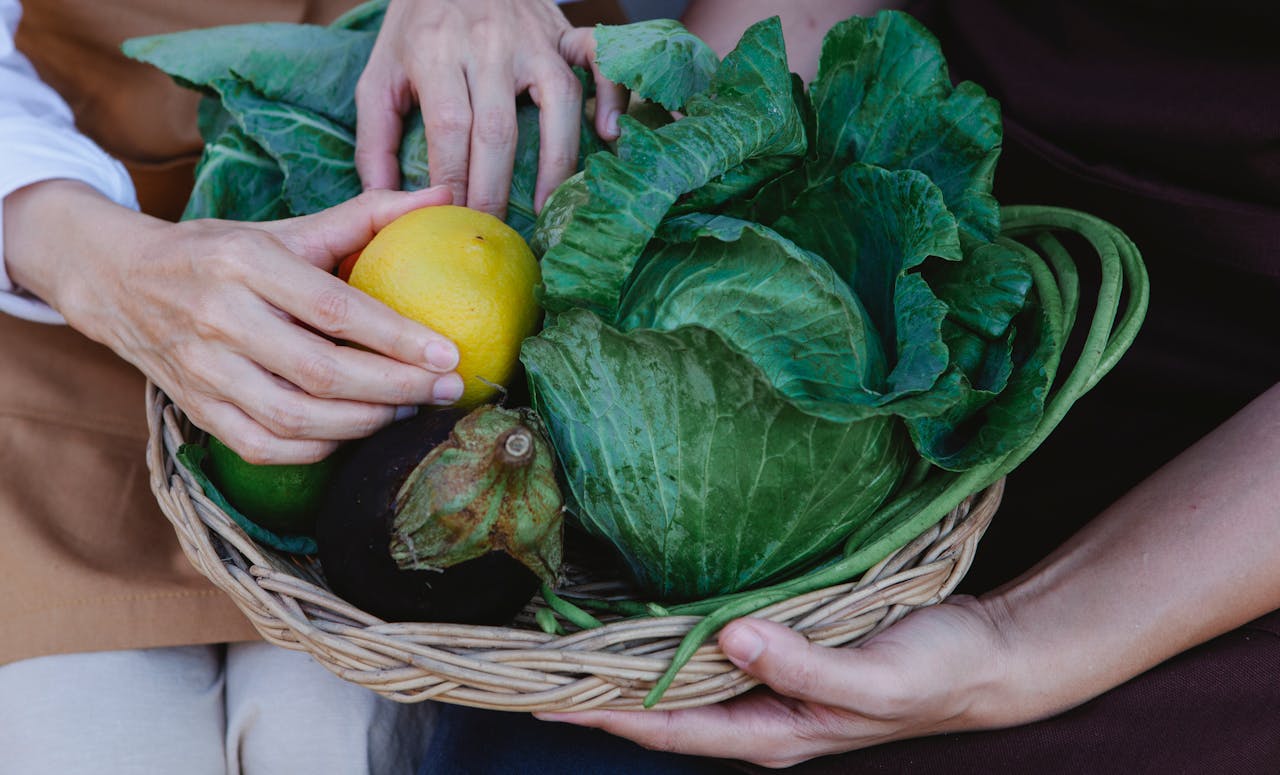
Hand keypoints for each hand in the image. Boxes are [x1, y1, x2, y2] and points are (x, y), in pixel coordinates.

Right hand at [9, 181, 463, 463]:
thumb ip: (364, 217)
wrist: (120, 279)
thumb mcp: (283, 228)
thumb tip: (444, 198)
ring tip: (409, 409)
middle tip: (447, 389)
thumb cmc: (219, 253)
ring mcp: (202, 369)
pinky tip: (355, 433)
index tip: (449, 353)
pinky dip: (317, 449)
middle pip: (322, 372)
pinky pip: (263, 446)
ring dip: (364, 422)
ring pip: (295, 417)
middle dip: (396, 387)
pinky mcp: (194, 407)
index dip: (397, 337)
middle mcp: (219, 317)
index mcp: (244, 261)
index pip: (334, 309)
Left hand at [354, 0, 626, 215]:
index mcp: (435, 50)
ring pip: (556, 104)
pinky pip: (598, 60)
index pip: (449, 128)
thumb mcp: (380, 73)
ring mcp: (533, 38)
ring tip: (546, 210)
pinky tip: (608, 135)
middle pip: (498, 129)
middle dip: (495, 190)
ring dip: (555, 164)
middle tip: (494, 235)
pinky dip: (611, 95)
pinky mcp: (564, 33)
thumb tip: (384, 201)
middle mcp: (488, 43)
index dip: (454, 181)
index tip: (453, 224)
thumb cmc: (417, 29)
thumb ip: (376, 138)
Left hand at [537, 598, 1014, 767]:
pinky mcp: (779, 659)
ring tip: (565, 646)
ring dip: (625, 669)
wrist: (984, 658)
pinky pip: (708, 656)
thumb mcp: (876, 677)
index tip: (544, 699)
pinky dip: (667, 644)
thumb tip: (730, 637)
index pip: (668, 727)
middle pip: (660, 711)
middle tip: (532, 666)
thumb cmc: (936, 672)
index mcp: (774, 731)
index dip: (604, 714)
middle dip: (596, 695)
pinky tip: (643, 623)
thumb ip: (804, 664)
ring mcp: (768, 690)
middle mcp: (760, 716)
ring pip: (679, 684)